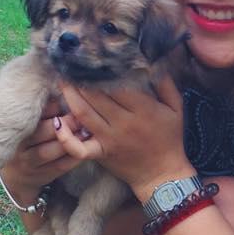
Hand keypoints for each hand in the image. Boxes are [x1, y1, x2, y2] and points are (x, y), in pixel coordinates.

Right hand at [0, 100, 84, 204]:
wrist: (17, 174)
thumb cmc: (28, 140)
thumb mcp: (28, 124)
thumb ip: (41, 109)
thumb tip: (63, 85)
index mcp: (15, 129)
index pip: (32, 115)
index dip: (51, 107)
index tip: (67, 97)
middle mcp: (19, 146)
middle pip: (42, 132)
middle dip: (65, 122)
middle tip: (81, 113)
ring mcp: (30, 163)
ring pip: (51, 150)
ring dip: (72, 139)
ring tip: (86, 128)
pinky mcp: (43, 175)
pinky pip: (61, 165)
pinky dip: (75, 155)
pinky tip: (87, 145)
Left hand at [54, 75, 191, 200]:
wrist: (162, 175)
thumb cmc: (170, 140)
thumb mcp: (176, 109)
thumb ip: (166, 85)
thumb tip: (154, 62)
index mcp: (144, 110)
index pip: (118, 85)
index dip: (103, 71)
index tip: (94, 59)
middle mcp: (123, 123)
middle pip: (96, 96)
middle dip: (81, 78)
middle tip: (71, 64)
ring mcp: (109, 139)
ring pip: (83, 114)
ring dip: (70, 96)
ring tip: (62, 80)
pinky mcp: (100, 153)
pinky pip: (78, 147)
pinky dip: (65, 136)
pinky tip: (57, 121)